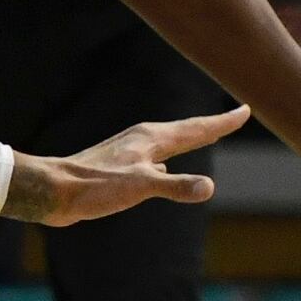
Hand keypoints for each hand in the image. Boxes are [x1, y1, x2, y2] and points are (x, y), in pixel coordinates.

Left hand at [4, 108, 247, 224]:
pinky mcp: (119, 166)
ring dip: (191, 138)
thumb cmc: (94, 186)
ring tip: (206, 135)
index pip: (196, 128)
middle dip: (212, 126)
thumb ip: (175, 187)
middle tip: (235, 118)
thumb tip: (208, 187)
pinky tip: (165, 168)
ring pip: (170, 142)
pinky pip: (156, 157)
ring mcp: (131, 152)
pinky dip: (171, 157)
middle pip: (186, 130)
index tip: (245, 110)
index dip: (222, 122)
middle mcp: (143, 140)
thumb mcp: (139, 187)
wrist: (55, 191)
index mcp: (151, 139)